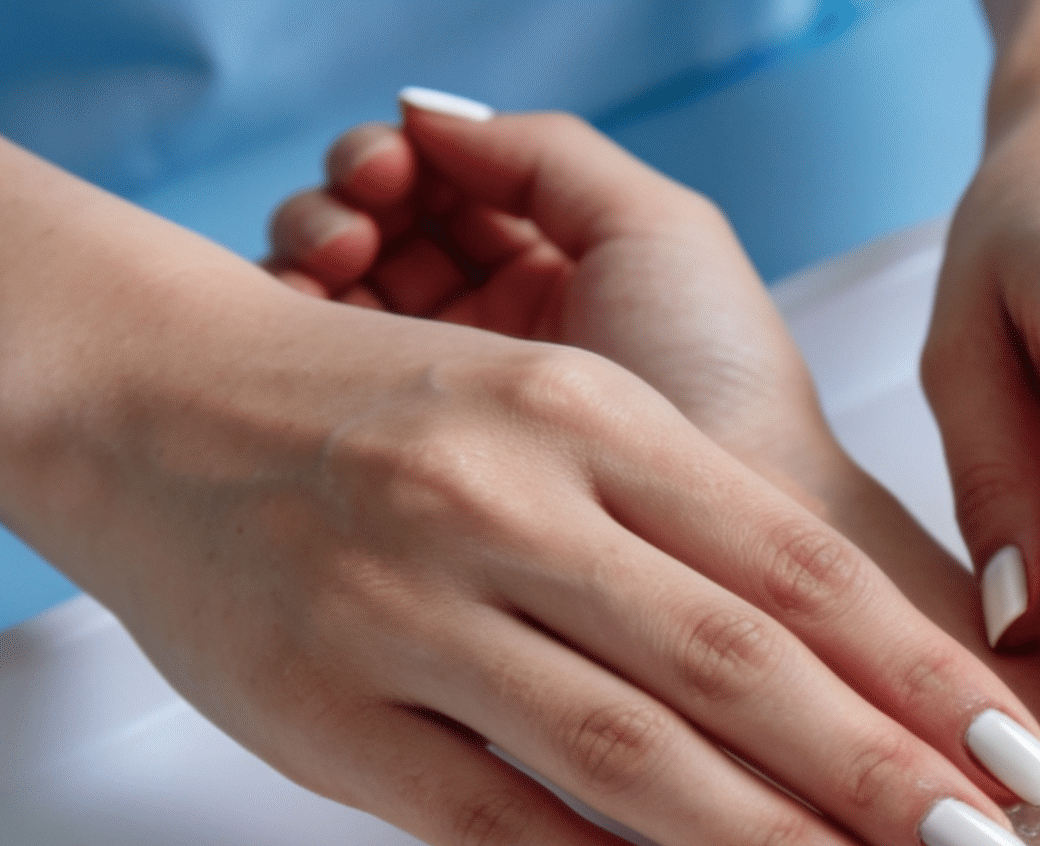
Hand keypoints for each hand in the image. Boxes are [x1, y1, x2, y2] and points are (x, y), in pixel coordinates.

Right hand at [254, 103, 1039, 845]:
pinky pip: (493, 819)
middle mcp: (507, 505)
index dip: (920, 669)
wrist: (143, 394)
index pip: (795, 563)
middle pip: (737, 664)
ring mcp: (408, 613)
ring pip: (626, 752)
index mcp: (588, 417)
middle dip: (885, 775)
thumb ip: (694, 516)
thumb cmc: (393, 414)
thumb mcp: (556, 407)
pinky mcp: (329, 719)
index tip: (1017, 756)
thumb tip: (868, 656)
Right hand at [266, 101, 848, 515]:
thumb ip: (547, 156)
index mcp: (550, 275)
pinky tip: (311, 312)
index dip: (400, 167)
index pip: (438, 197)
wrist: (734, 536)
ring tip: (332, 257)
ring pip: (340, 306)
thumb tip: (423, 115)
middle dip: (346, 206)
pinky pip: (329, 383)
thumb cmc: (721, 378)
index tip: (387, 166)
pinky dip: (305, 328)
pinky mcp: (419, 476)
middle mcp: (496, 339)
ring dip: (317, 255)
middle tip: (350, 218)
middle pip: (377, 244)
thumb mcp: (653, 228)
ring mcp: (453, 409)